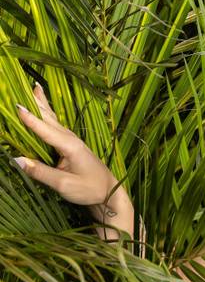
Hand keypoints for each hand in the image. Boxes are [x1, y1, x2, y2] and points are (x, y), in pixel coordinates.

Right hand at [13, 84, 126, 216]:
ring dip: (42, 105)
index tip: (17, 107)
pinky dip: (46, 115)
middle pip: (49, 118)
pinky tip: (43, 109)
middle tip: (24, 89)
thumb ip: (40, 172)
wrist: (110, 192)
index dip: (30, 119)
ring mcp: (71, 141)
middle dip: (36, 103)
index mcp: (69, 146)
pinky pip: (54, 126)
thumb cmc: (90, 189)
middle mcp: (70, 139)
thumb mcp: (64, 184)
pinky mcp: (70, 146)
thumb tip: (17, 160)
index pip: (45, 130)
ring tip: (34, 89)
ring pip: (52, 119)